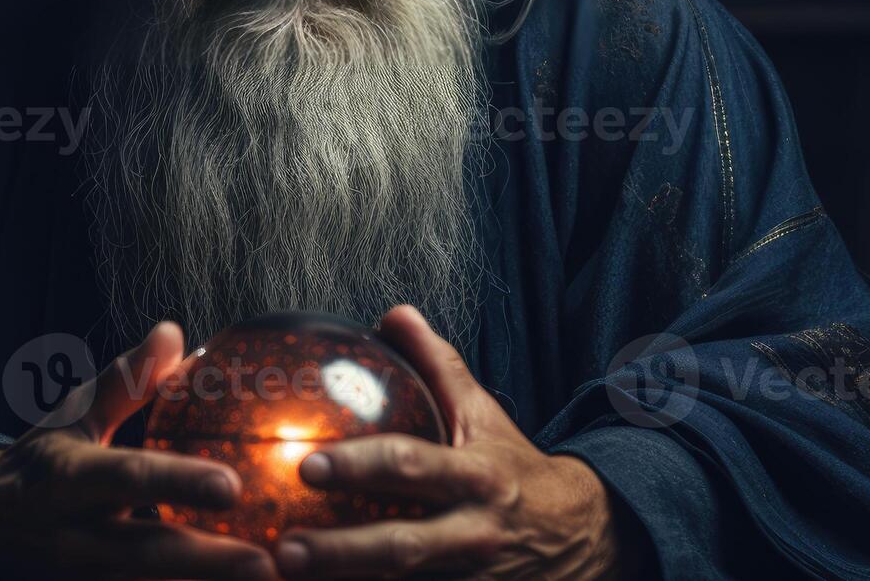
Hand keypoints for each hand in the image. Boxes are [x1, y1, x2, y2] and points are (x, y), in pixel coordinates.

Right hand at [0, 321, 277, 579]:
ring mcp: (84, 576)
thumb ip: (126, 379)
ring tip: (271, 578)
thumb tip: (173, 333)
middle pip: (146, 552)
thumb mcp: (74, 413)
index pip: (128, 477)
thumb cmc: (44, 457)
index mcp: (66, 478)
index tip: (231, 485)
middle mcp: (73, 536)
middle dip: (208, 561)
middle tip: (268, 562)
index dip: (178, 481)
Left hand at [272, 306, 636, 578]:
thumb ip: (438, 365)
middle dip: (342, 551)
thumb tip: (393, 314)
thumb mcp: (483, 415)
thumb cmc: (514, 468)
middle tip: (285, 549)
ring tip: (286, 579)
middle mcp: (475, 531)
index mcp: (477, 476)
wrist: (583, 535)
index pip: (413, 467)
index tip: (310, 465)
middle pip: (403, 547)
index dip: (361, 466)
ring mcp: (471, 576)